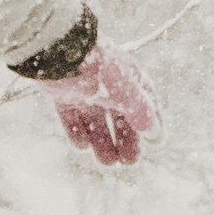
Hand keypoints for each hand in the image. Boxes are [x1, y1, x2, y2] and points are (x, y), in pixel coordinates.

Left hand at [45, 39, 154, 166]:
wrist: (57, 50)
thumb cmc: (98, 68)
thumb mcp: (125, 91)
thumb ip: (141, 111)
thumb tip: (155, 133)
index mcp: (127, 76)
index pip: (146, 102)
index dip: (152, 122)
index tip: (157, 143)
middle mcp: (107, 83)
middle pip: (121, 116)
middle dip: (127, 140)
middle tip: (130, 163)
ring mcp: (84, 88)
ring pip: (96, 120)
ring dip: (103, 142)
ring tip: (107, 164)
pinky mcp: (62, 93)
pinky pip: (71, 117)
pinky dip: (77, 132)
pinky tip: (82, 146)